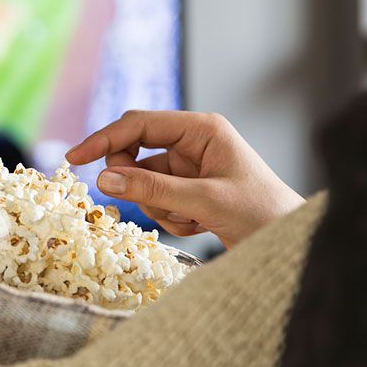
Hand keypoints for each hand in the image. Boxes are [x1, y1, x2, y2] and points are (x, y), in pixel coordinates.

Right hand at [66, 110, 303, 247]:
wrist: (290, 241)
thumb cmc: (262, 213)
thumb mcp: (205, 201)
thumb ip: (153, 189)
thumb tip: (103, 179)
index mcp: (202, 129)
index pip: (139, 124)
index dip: (104, 139)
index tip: (75, 158)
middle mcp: (193, 143)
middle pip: (135, 154)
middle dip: (138, 184)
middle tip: (157, 205)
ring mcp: (189, 168)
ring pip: (143, 184)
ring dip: (160, 209)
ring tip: (193, 222)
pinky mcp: (188, 191)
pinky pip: (157, 202)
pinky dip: (170, 219)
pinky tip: (199, 226)